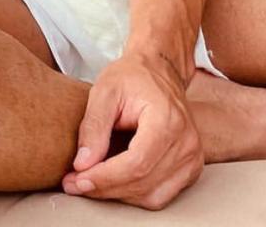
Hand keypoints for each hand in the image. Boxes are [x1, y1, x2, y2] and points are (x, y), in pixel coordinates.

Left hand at [61, 53, 202, 209]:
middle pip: (143, 183)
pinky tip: (113, 182)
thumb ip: (93, 126)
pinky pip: (162, 195)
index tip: (75, 180)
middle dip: (105, 188)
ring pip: (153, 196)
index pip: (136, 163)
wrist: (160, 70)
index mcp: (167, 120)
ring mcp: (192, 158)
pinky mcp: (190, 168)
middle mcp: (186, 143)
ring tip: (90, 183)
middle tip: (74, 183)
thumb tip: (81, 165)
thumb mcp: (105, 91)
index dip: (104, 177)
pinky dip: (134, 194)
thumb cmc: (131, 76)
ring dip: (118, 196)